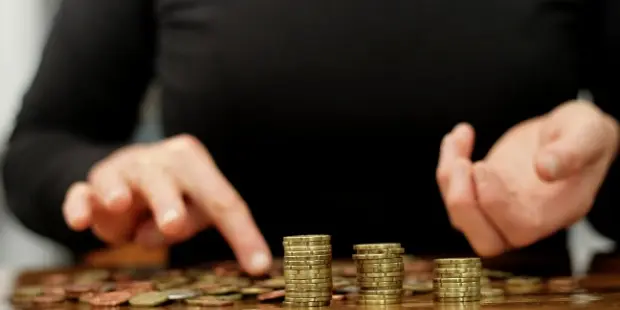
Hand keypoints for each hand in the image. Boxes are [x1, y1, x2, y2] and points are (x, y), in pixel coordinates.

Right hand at [62, 134, 270, 274]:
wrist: (123, 180)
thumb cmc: (171, 196)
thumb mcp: (192, 208)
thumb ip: (194, 219)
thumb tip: (182, 231)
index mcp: (192, 162)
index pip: (222, 200)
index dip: (241, 234)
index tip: (257, 266)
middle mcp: (156, 160)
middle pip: (166, 181)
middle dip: (168, 201)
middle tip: (173, 225)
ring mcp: (120, 170)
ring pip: (119, 178)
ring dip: (117, 191)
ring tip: (119, 203)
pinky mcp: (90, 187)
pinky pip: (82, 193)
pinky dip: (79, 205)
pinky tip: (80, 220)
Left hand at [436, 100, 618, 255]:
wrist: (568, 132)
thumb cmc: (584, 133)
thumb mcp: (588, 132)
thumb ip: (572, 150)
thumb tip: (545, 167)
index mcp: (558, 210)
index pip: (519, 228)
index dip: (495, 203)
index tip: (483, 166)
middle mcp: (528, 220)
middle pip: (486, 241)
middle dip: (463, 205)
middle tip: (462, 163)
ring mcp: (501, 211)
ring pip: (462, 218)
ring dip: (448, 179)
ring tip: (458, 138)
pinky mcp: (482, 196)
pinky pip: (455, 194)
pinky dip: (447, 167)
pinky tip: (461, 134)